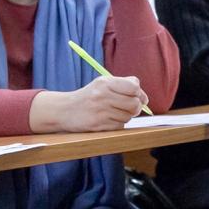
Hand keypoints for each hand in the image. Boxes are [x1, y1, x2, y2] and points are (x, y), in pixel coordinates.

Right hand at [29, 76, 147, 132]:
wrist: (65, 110)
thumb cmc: (90, 96)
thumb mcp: (103, 83)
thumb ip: (124, 84)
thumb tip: (143, 95)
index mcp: (105, 83)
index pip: (133, 87)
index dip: (140, 94)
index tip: (138, 97)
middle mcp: (102, 96)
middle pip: (134, 104)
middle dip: (136, 107)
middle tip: (130, 107)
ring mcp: (100, 111)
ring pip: (128, 117)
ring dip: (126, 116)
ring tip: (116, 112)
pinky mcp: (98, 125)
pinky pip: (120, 126)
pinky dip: (118, 124)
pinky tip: (109, 119)